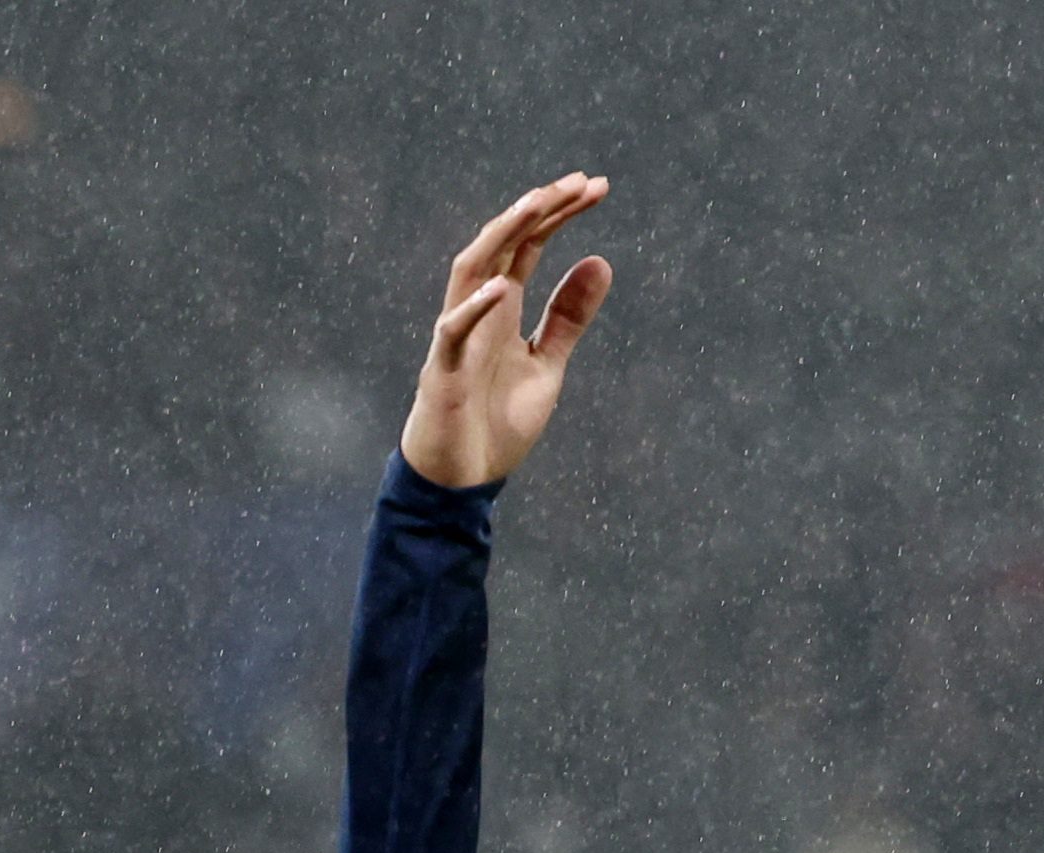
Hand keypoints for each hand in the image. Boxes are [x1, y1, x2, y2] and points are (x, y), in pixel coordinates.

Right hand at [399, 173, 613, 488]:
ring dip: (503, 235)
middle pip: (505, 243)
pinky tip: (503, 285)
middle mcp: (478, 310)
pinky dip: (474, 308)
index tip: (597, 187)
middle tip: (583, 181)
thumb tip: (600, 261)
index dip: (559, 213)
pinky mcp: (443, 371)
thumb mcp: (546, 365)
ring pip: (472, 270)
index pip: (530, 245)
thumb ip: (568, 318)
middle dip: (541, 208)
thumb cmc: (495, 423)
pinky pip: (453, 331)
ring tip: (537, 204)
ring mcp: (458, 337)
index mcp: (502, 307)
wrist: (461, 480)